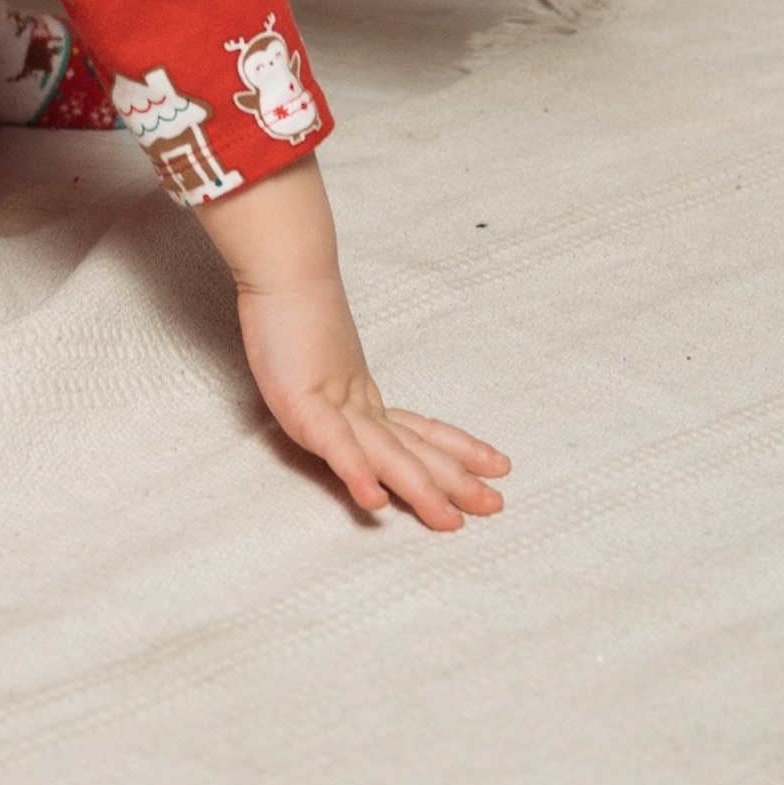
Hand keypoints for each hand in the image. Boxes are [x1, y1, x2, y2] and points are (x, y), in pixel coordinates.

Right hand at [199, 159, 507, 530]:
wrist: (285, 265)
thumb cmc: (294, 307)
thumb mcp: (319, 359)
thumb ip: (335, 388)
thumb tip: (347, 403)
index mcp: (362, 396)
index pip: (420, 429)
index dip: (459, 449)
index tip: (499, 464)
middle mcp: (358, 404)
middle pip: (415, 447)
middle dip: (456, 479)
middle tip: (497, 504)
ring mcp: (333, 405)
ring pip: (386, 454)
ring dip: (420, 488)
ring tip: (450, 519)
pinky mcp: (303, 404)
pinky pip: (336, 446)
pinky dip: (357, 473)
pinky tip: (374, 501)